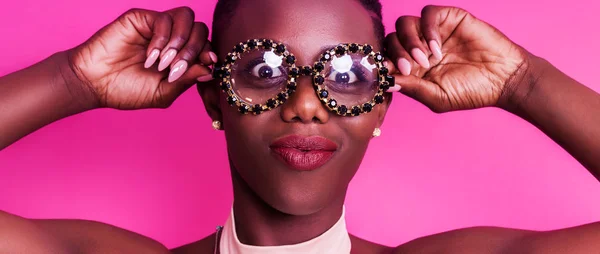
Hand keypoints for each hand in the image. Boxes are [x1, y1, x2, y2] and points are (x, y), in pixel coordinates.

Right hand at [66, 7, 214, 108]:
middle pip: (201, 29)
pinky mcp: (142, 18)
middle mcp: (172, 39)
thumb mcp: (163, 93)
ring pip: (187, 17)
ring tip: (164, 63)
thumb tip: (209, 69)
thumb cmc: (126, 91)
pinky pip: (164, 19)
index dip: (210, 53)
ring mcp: (158, 27)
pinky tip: (150, 57)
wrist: (94, 84)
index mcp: (180, 56)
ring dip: (181, 42)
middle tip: (177, 69)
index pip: (206, 45)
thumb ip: (186, 80)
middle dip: (195, 49)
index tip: (209, 63)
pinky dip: (161, 40)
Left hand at [385, 5, 531, 112]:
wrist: (505, 79)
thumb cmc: (472, 92)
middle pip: (391, 40)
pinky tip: (437, 48)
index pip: (387, 58)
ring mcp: (432, 32)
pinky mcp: (449, 19)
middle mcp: (418, 47)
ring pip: (404, 24)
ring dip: (409, 41)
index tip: (389, 73)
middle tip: (409, 67)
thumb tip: (386, 81)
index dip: (383, 64)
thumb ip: (412, 88)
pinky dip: (427, 29)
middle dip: (396, 54)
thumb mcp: (437, 97)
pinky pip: (427, 14)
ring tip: (426, 59)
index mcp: (412, 67)